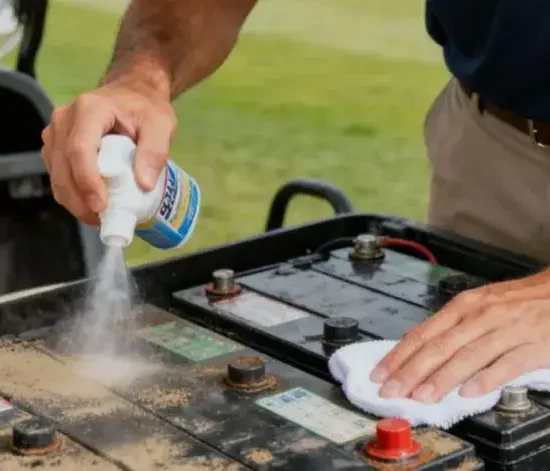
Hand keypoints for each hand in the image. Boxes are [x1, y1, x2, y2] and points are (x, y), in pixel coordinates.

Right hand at [41, 80, 176, 225]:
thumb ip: (155, 152)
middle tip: (102, 222)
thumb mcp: (161, 125)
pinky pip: (58, 175)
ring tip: (100, 218)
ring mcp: (55, 133)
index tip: (101, 206)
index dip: (87, 181)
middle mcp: (64, 120)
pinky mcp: (55, 146)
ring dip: (74, 201)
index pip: (80, 150)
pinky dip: (72, 195)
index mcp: (89, 110)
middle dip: (80, 200)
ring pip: (57, 175)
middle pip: (63, 167)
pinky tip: (91, 206)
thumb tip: (144, 185)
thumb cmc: (146, 108)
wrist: (132, 93)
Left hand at [370, 270, 549, 402]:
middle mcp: (480, 316)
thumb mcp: (478, 304)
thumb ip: (450, 325)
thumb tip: (415, 343)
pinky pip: (506, 364)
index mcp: (463, 306)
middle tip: (391, 391)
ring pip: (467, 357)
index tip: (380, 373)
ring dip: (441, 379)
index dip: (399, 355)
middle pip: (438, 347)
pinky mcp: (532, 346)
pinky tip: (468, 393)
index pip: (422, 334)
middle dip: (411, 371)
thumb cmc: (516, 300)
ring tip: (420, 396)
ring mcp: (506, 330)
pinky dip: (486, 379)